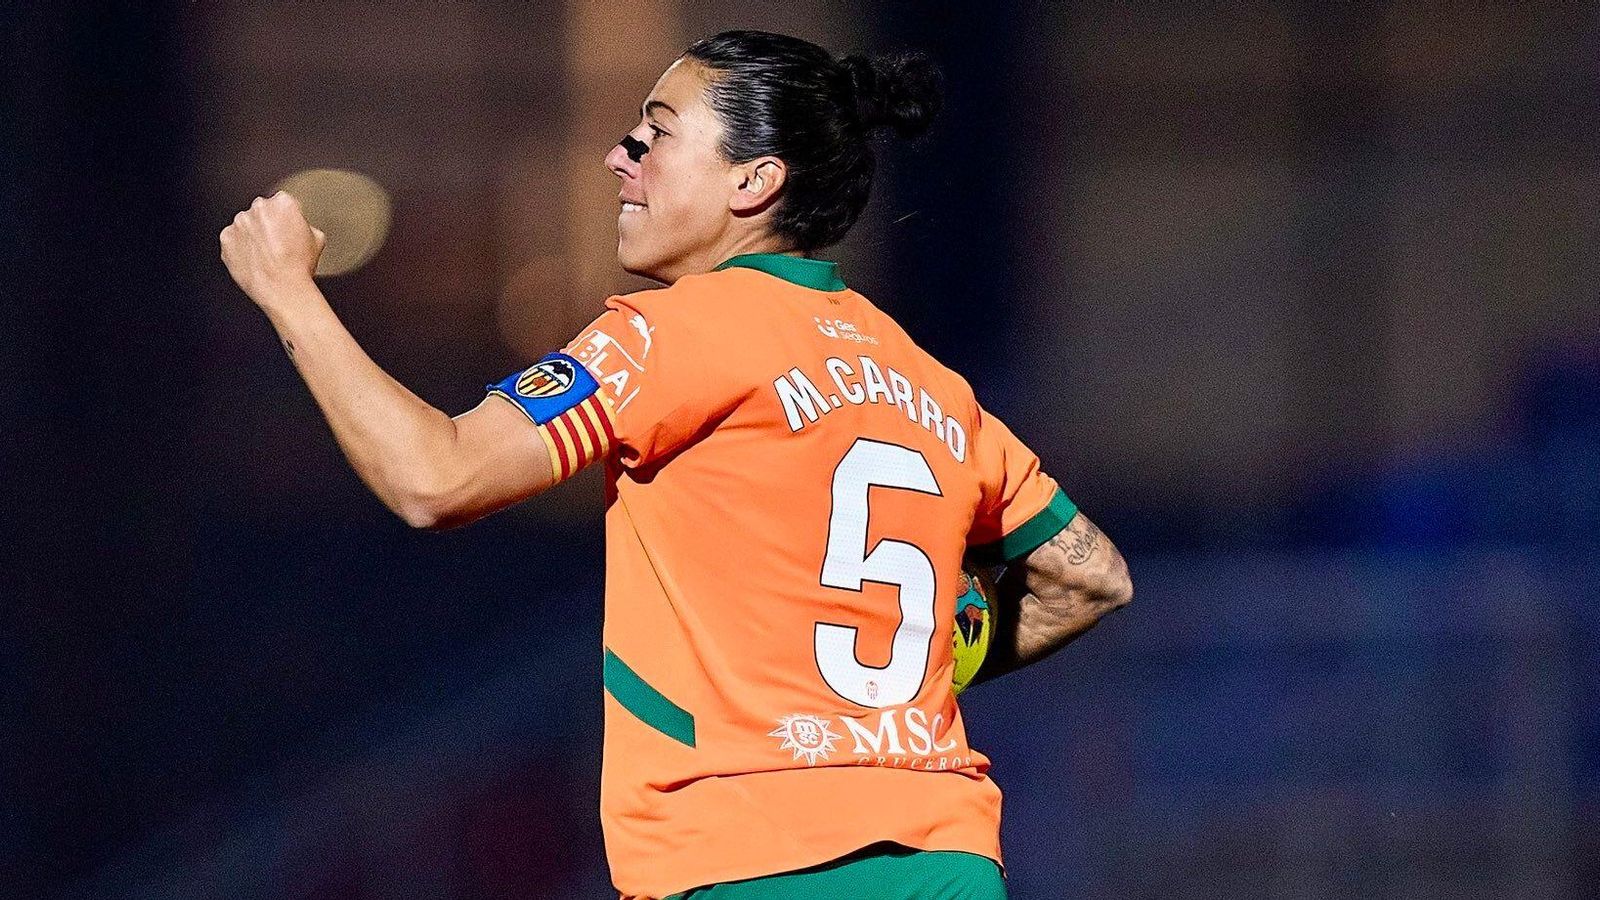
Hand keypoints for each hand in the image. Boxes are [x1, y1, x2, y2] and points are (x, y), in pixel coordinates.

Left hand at [219, 192, 326, 309]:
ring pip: (246, 225)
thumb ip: (305, 225)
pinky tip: (254, 259)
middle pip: (262, 211)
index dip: (288, 218)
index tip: (289, 229)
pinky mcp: (226, 238)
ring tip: (266, 255)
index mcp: (283, 203)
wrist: (282, 288)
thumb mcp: (318, 240)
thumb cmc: (299, 266)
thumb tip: (298, 228)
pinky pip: (233, 240)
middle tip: (278, 244)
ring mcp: (239, 223)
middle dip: (268, 224)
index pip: (284, 203)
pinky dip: (240, 248)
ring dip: (253, 235)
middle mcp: (258, 208)